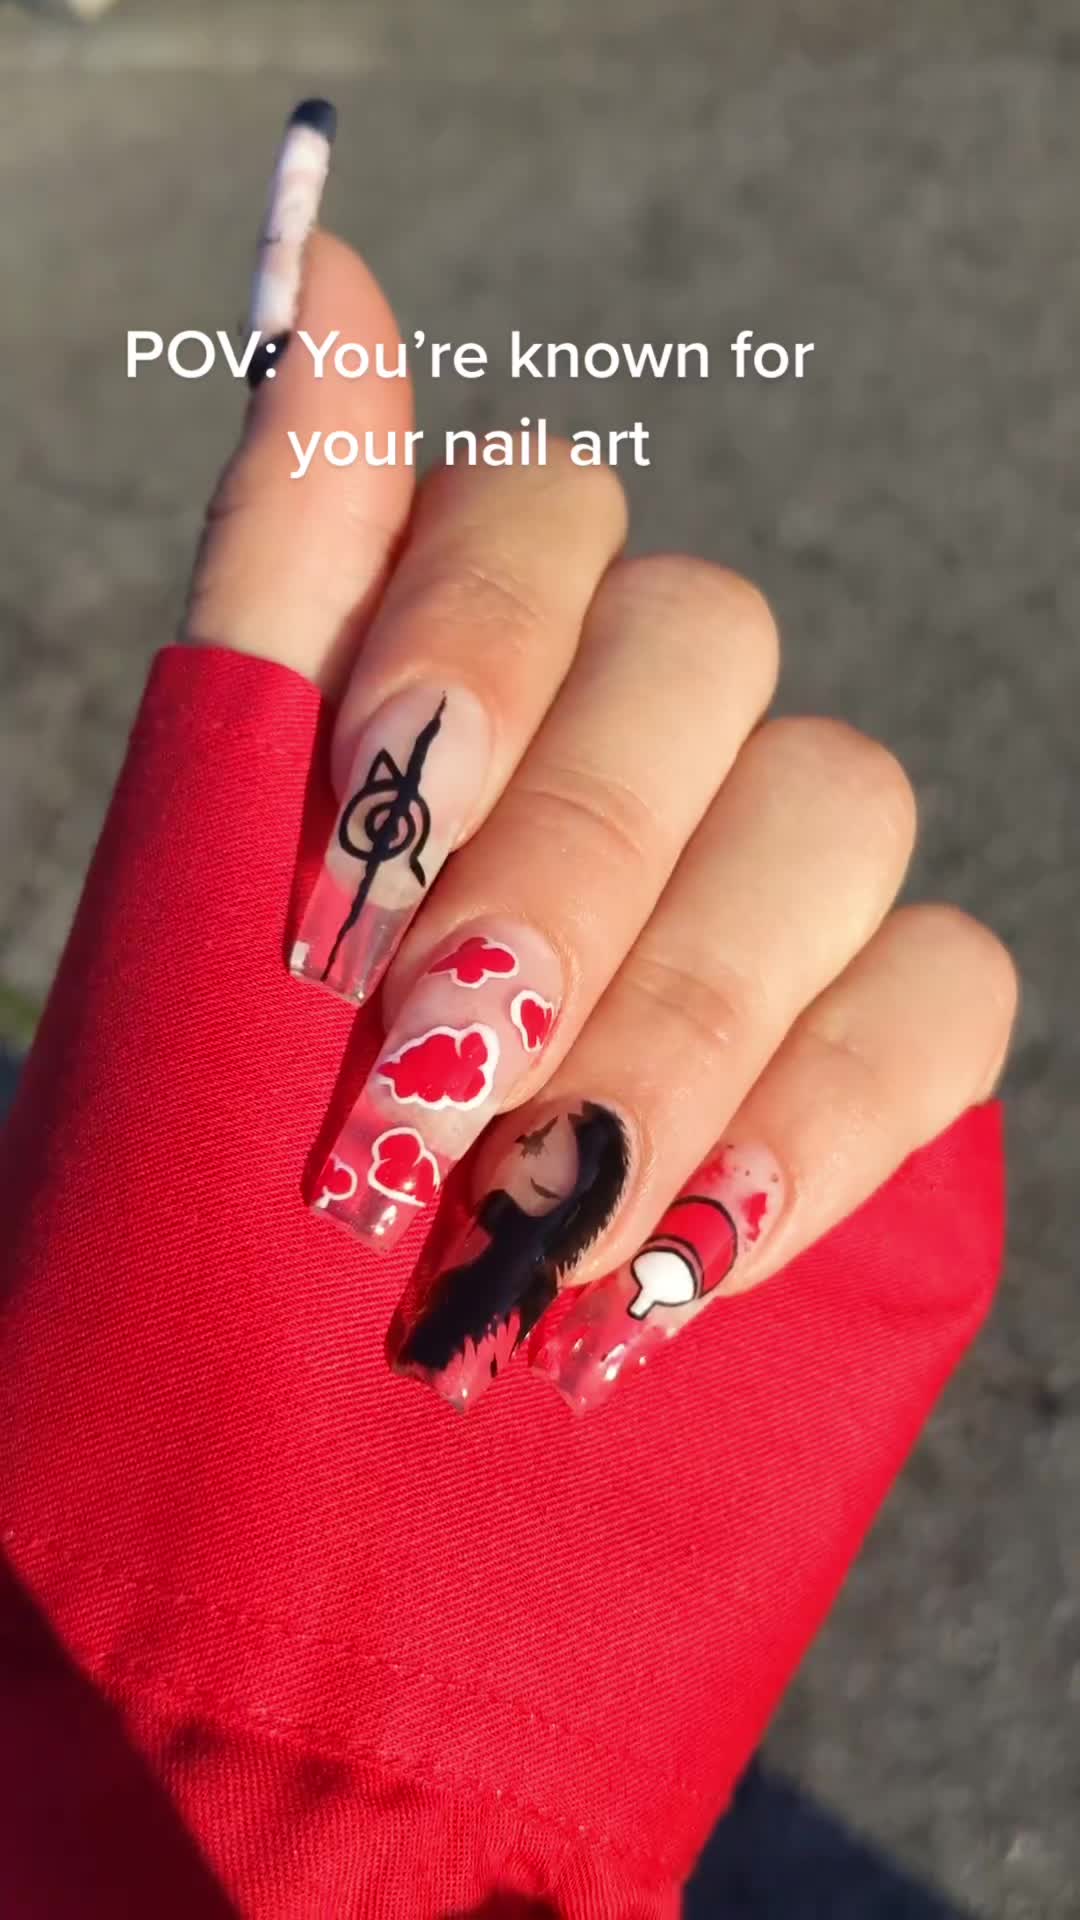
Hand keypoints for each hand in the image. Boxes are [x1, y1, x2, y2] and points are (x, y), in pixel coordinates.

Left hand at [187, 201, 1015, 1414]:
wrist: (255, 1503)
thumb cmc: (189, 1211)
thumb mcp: (190, 903)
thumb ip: (275, 599)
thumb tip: (325, 286)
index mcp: (447, 699)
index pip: (530, 512)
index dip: (468, 640)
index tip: (354, 849)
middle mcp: (619, 768)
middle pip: (706, 648)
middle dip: (564, 868)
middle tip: (424, 1077)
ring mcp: (763, 912)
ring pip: (845, 806)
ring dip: (679, 1016)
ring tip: (530, 1219)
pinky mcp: (873, 1067)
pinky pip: (948, 1000)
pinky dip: (812, 1126)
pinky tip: (667, 1256)